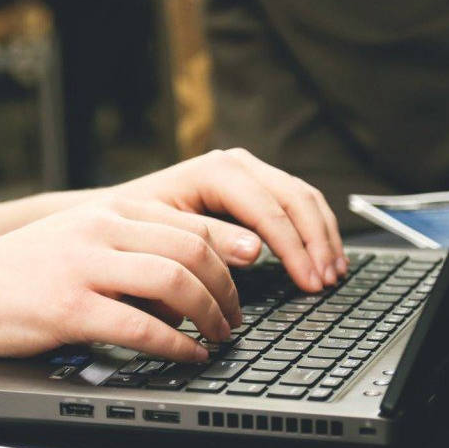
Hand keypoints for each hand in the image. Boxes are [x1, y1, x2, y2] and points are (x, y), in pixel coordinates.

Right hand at [0, 198, 242, 362]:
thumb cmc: (19, 275)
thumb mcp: (77, 239)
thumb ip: (127, 246)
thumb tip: (189, 276)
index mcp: (106, 210)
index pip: (188, 222)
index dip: (230, 249)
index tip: (253, 271)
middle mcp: (99, 229)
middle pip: (191, 249)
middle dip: (227, 287)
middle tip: (236, 317)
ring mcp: (83, 266)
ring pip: (174, 281)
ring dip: (209, 314)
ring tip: (219, 336)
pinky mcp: (69, 308)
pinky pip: (141, 326)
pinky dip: (176, 344)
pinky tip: (188, 355)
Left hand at [110, 148, 346, 292]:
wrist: (115, 215)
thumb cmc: (133, 228)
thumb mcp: (165, 236)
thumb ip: (209, 241)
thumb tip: (255, 250)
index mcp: (215, 171)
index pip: (269, 209)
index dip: (295, 248)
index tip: (309, 281)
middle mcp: (237, 164)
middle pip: (295, 198)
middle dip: (316, 242)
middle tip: (326, 282)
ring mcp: (248, 172)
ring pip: (303, 198)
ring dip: (323, 236)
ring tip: (333, 273)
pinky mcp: (254, 187)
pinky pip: (297, 203)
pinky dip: (315, 230)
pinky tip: (323, 257)